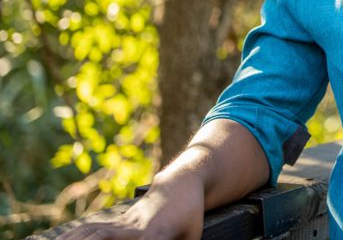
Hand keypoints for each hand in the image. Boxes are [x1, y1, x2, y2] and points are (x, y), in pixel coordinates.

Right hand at [59, 175, 204, 239]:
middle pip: (107, 237)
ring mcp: (126, 223)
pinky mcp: (119, 220)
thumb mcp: (192, 234)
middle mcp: (137, 228)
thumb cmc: (190, 215)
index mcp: (158, 232)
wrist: (181, 182)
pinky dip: (75, 235)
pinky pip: (94, 228)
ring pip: (95, 232)